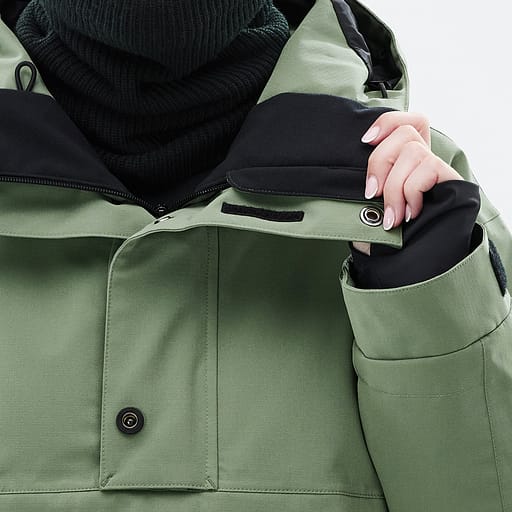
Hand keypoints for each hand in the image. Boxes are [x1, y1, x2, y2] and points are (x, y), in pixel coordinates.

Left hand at [361, 111, 462, 229]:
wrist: (407, 263)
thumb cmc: (384, 237)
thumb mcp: (369, 206)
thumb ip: (370, 183)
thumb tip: (359, 171)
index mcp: (405, 161)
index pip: (406, 121)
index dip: (387, 122)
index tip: (365, 141)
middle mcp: (424, 160)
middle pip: (404, 133)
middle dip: (379, 163)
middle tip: (371, 194)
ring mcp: (439, 170)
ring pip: (412, 151)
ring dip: (395, 187)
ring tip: (392, 216)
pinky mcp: (452, 181)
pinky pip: (428, 168)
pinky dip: (412, 191)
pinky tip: (411, 213)